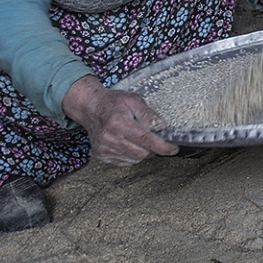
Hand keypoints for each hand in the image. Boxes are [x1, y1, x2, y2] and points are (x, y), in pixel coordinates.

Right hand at [62, 75, 177, 164]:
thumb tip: (162, 126)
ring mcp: (104, 149)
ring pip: (134, 159)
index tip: (173, 148)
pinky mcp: (101, 155)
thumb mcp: (133, 100)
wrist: (90, 107)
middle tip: (155, 138)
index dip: (162, 146)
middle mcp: (110, 138)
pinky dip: (132, 155)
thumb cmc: (112, 102)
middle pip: (141, 153)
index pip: (145, 139)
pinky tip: (129, 143)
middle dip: (153, 148)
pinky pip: (124, 162)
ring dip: (143, 152)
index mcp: (119, 123)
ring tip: (139, 138)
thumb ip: (148, 113)